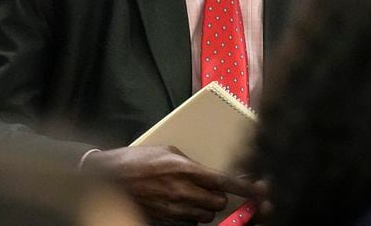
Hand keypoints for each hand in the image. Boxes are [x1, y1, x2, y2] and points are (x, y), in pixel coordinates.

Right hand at [83, 145, 259, 223]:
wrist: (108, 180)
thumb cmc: (135, 161)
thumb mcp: (166, 152)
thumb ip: (189, 163)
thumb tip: (204, 173)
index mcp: (186, 170)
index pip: (225, 181)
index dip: (246, 188)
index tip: (262, 191)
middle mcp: (183, 192)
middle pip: (218, 202)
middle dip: (219, 196)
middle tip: (209, 188)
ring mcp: (174, 210)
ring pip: (206, 215)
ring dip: (205, 207)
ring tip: (190, 196)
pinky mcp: (166, 221)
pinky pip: (189, 223)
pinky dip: (189, 216)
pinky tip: (177, 205)